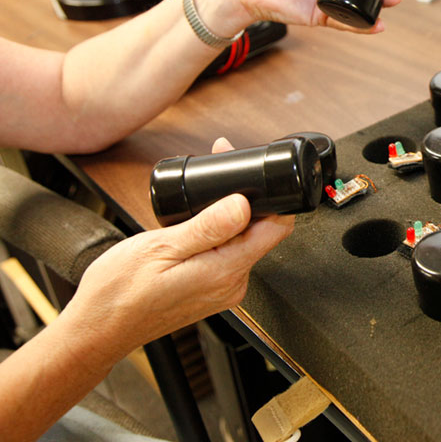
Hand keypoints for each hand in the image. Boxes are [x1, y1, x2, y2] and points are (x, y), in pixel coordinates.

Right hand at [59, 138, 292, 356]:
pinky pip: (228, 255)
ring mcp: (224, 289)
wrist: (97, 329)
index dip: (272, 197)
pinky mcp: (213, 290)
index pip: (276, 229)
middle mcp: (232, 284)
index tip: (254, 178)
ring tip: (200, 202)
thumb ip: (207, 227)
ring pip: (244, 242)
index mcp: (225, 272)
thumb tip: (243, 205)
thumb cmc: (119, 293)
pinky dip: (218, 236)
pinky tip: (196, 227)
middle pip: (261, 232)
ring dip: (229, 218)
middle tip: (219, 178)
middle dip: (245, 202)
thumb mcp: (161, 247)